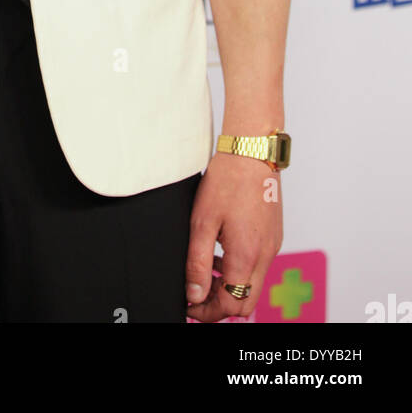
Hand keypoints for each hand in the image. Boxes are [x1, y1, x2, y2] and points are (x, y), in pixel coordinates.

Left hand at [184, 151, 281, 321]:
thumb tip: (194, 295)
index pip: (231, 304)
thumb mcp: (202, 222)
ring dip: (230, 287)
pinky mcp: (274, 236)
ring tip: (206, 271)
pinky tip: (222, 253)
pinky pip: (258, 265)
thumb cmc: (227, 180)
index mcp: (247, 255)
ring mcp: (273, 246)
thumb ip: (198, 263)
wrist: (251, 152)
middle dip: (220, 305)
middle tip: (197, 295)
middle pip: (246, 301)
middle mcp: (265, 255)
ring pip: (253, 285)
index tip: (190, 305)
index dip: (208, 312)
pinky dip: (240, 269)